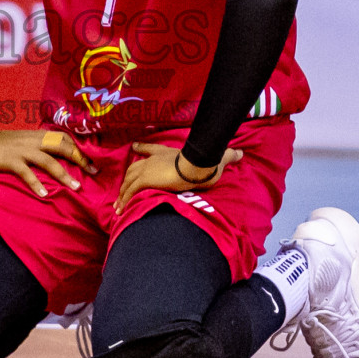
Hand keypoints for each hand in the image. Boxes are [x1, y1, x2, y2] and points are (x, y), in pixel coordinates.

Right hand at [0, 124, 95, 197]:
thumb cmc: (5, 144)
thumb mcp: (26, 141)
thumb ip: (41, 147)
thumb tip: (61, 160)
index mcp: (39, 136)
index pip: (65, 139)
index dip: (80, 149)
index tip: (93, 162)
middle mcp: (34, 141)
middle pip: (62, 147)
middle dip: (79, 159)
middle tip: (93, 172)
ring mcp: (22, 150)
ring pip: (48, 161)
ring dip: (63, 174)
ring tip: (75, 188)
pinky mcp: (10, 160)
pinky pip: (26, 172)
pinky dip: (36, 183)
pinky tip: (44, 195)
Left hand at [114, 143, 243, 213]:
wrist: (195, 165)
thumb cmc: (204, 163)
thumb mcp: (216, 159)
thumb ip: (227, 156)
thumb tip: (240, 153)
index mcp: (166, 153)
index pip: (150, 149)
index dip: (142, 148)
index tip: (134, 147)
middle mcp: (152, 160)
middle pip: (134, 168)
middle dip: (127, 180)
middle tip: (122, 191)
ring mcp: (146, 169)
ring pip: (128, 182)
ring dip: (122, 194)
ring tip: (118, 206)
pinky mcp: (144, 180)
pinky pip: (129, 192)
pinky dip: (124, 200)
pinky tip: (121, 209)